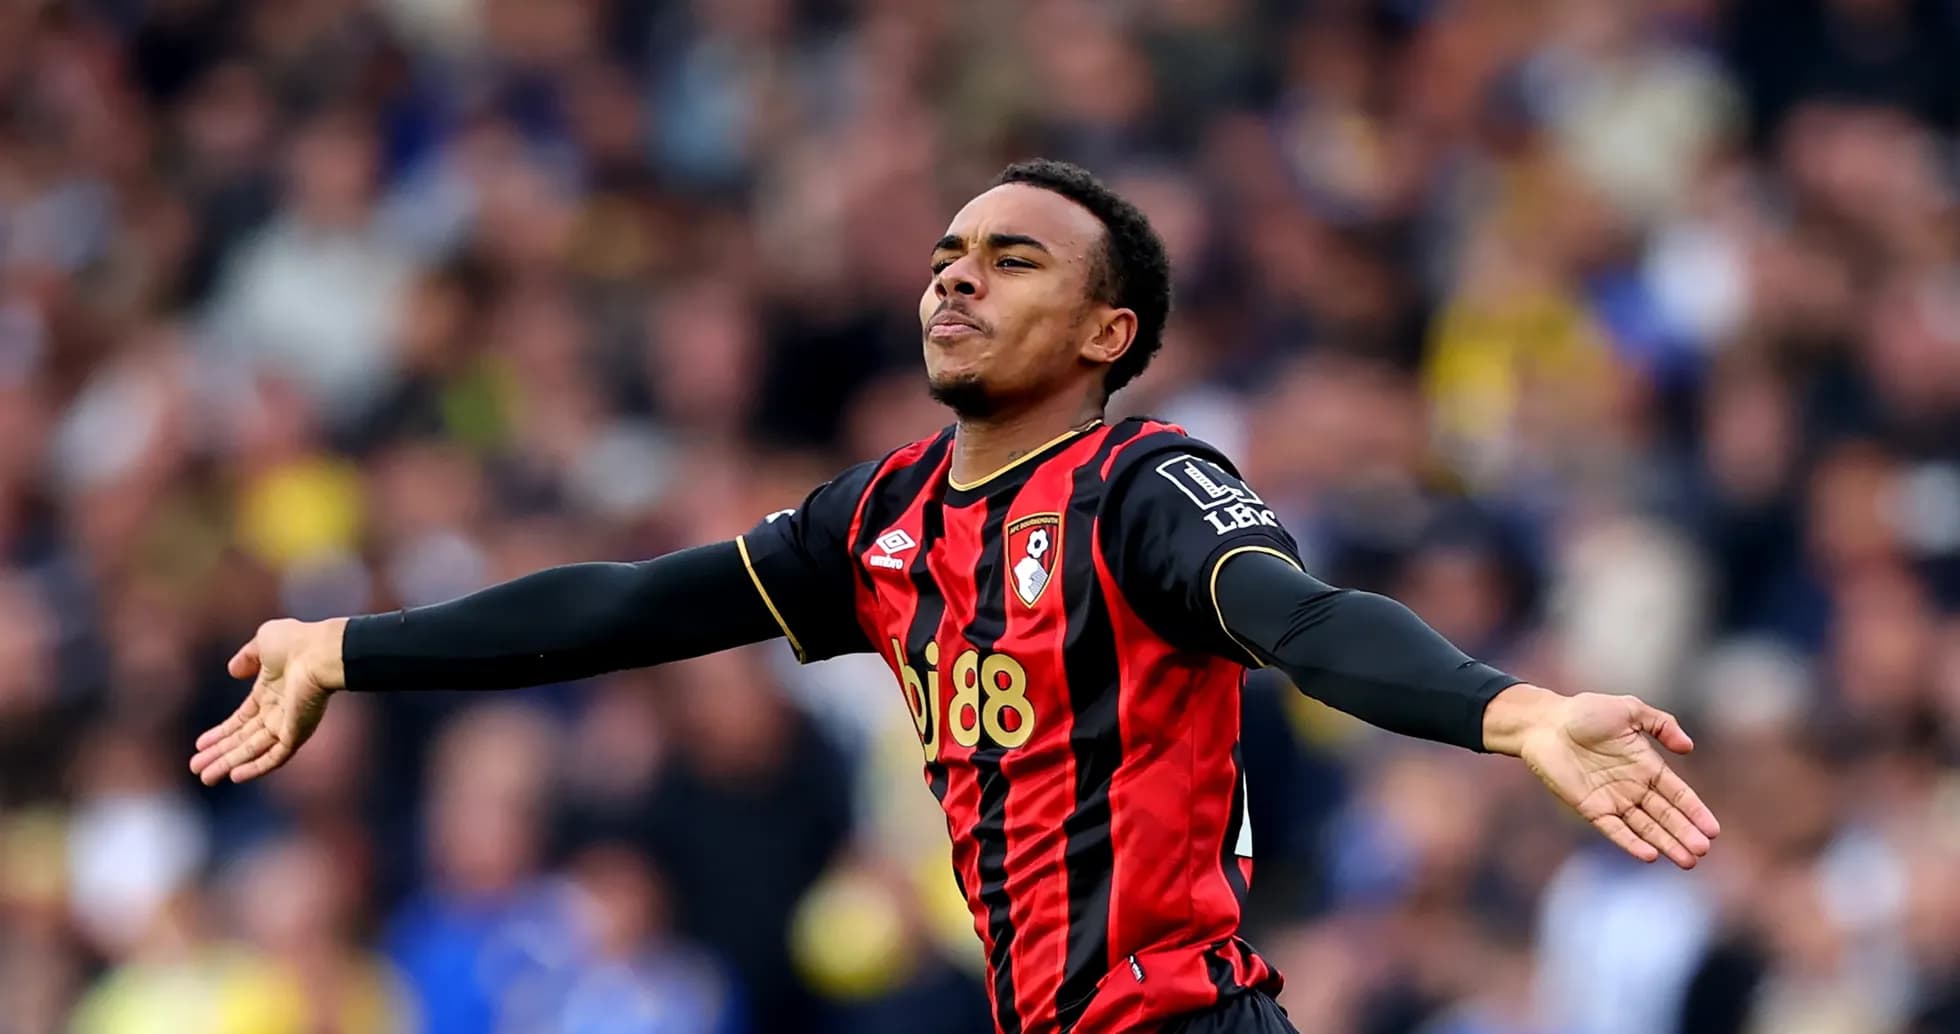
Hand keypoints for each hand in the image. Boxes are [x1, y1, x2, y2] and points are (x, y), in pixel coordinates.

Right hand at [189, 617, 347, 785]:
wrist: (322, 652)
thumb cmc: (298, 642)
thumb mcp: (264, 641)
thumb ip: (247, 657)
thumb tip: (232, 671)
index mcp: (271, 691)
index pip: (242, 719)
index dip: (221, 732)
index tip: (200, 745)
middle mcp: (279, 711)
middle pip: (244, 739)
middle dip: (220, 754)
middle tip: (196, 768)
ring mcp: (288, 724)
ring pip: (253, 751)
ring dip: (228, 764)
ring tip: (205, 778)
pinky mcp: (297, 733)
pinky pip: (274, 756)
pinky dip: (255, 767)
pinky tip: (235, 777)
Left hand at [1484, 685, 1720, 868]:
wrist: (1545, 722)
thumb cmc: (1585, 712)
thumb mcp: (1629, 710)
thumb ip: (1662, 724)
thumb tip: (1689, 747)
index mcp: (1646, 766)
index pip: (1678, 794)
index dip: (1695, 811)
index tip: (1713, 830)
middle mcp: (1633, 787)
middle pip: (1665, 816)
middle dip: (1685, 833)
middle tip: (1702, 851)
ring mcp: (1612, 800)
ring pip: (1645, 827)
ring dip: (1666, 843)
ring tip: (1687, 860)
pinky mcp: (1590, 808)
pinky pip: (1614, 829)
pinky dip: (1631, 843)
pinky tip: (1649, 855)